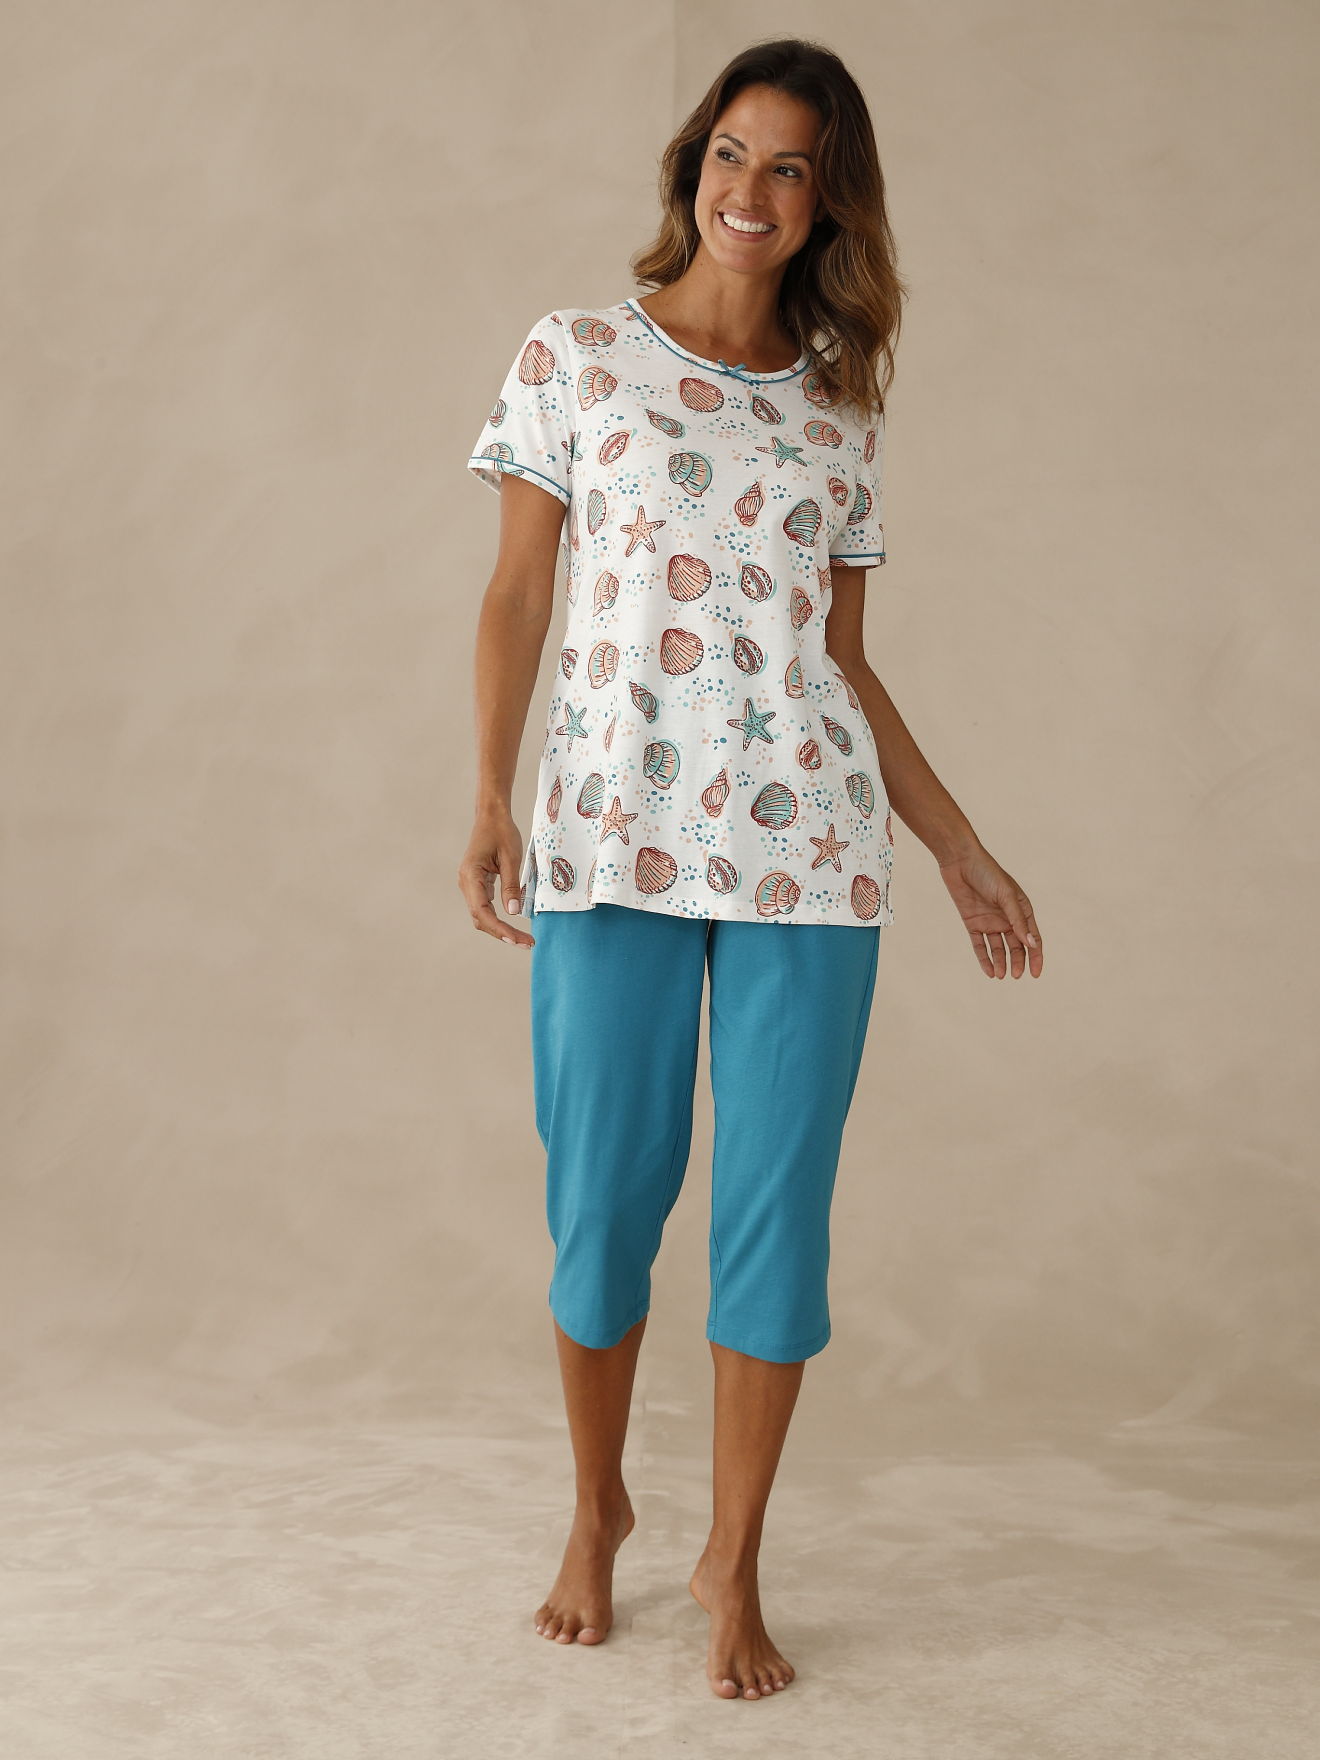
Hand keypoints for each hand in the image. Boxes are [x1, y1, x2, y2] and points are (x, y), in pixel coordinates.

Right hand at [458, 809, 534, 948]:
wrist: (491, 815)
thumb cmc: (502, 831)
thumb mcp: (511, 857)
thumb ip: (511, 884)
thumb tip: (513, 912)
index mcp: (471, 875)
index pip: (482, 911)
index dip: (500, 928)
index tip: (517, 940)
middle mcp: (466, 882)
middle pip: (480, 918)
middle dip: (502, 933)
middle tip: (526, 944)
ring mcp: (469, 884)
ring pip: (482, 915)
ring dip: (500, 928)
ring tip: (523, 939)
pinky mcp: (477, 884)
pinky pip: (485, 907)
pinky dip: (498, 918)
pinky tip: (514, 925)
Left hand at [936, 840, 1041, 978]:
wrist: (960, 861)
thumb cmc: (988, 873)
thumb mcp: (1006, 896)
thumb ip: (1018, 920)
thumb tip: (1032, 944)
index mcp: (1022, 910)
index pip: (1032, 938)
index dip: (1036, 956)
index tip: (1035, 974)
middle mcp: (1007, 918)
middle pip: (1016, 946)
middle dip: (1018, 962)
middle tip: (1016, 976)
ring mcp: (990, 922)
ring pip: (998, 948)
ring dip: (1001, 962)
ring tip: (1002, 976)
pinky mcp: (973, 923)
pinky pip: (980, 945)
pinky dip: (984, 959)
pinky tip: (989, 971)